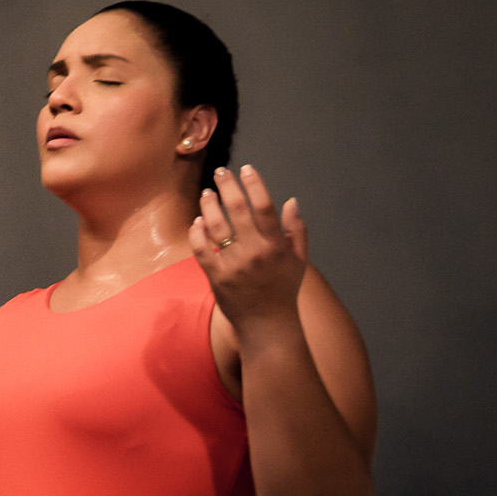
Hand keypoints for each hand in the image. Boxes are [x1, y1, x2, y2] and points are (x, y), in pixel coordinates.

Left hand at [189, 165, 309, 331]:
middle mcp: (255, 252)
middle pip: (237, 211)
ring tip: (207, 193)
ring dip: (209, 206)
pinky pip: (202, 249)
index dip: (254, 184)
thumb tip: (292, 201)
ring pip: (216, 226)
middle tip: (221, 172)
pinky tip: (197, 222)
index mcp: (276, 246)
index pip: (265, 207)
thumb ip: (295, 231)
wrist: (268, 326)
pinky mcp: (216, 277)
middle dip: (228, 186)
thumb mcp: (298, 261)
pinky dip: (198, 233)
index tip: (246, 169)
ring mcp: (234, 265)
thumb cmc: (284, 291)